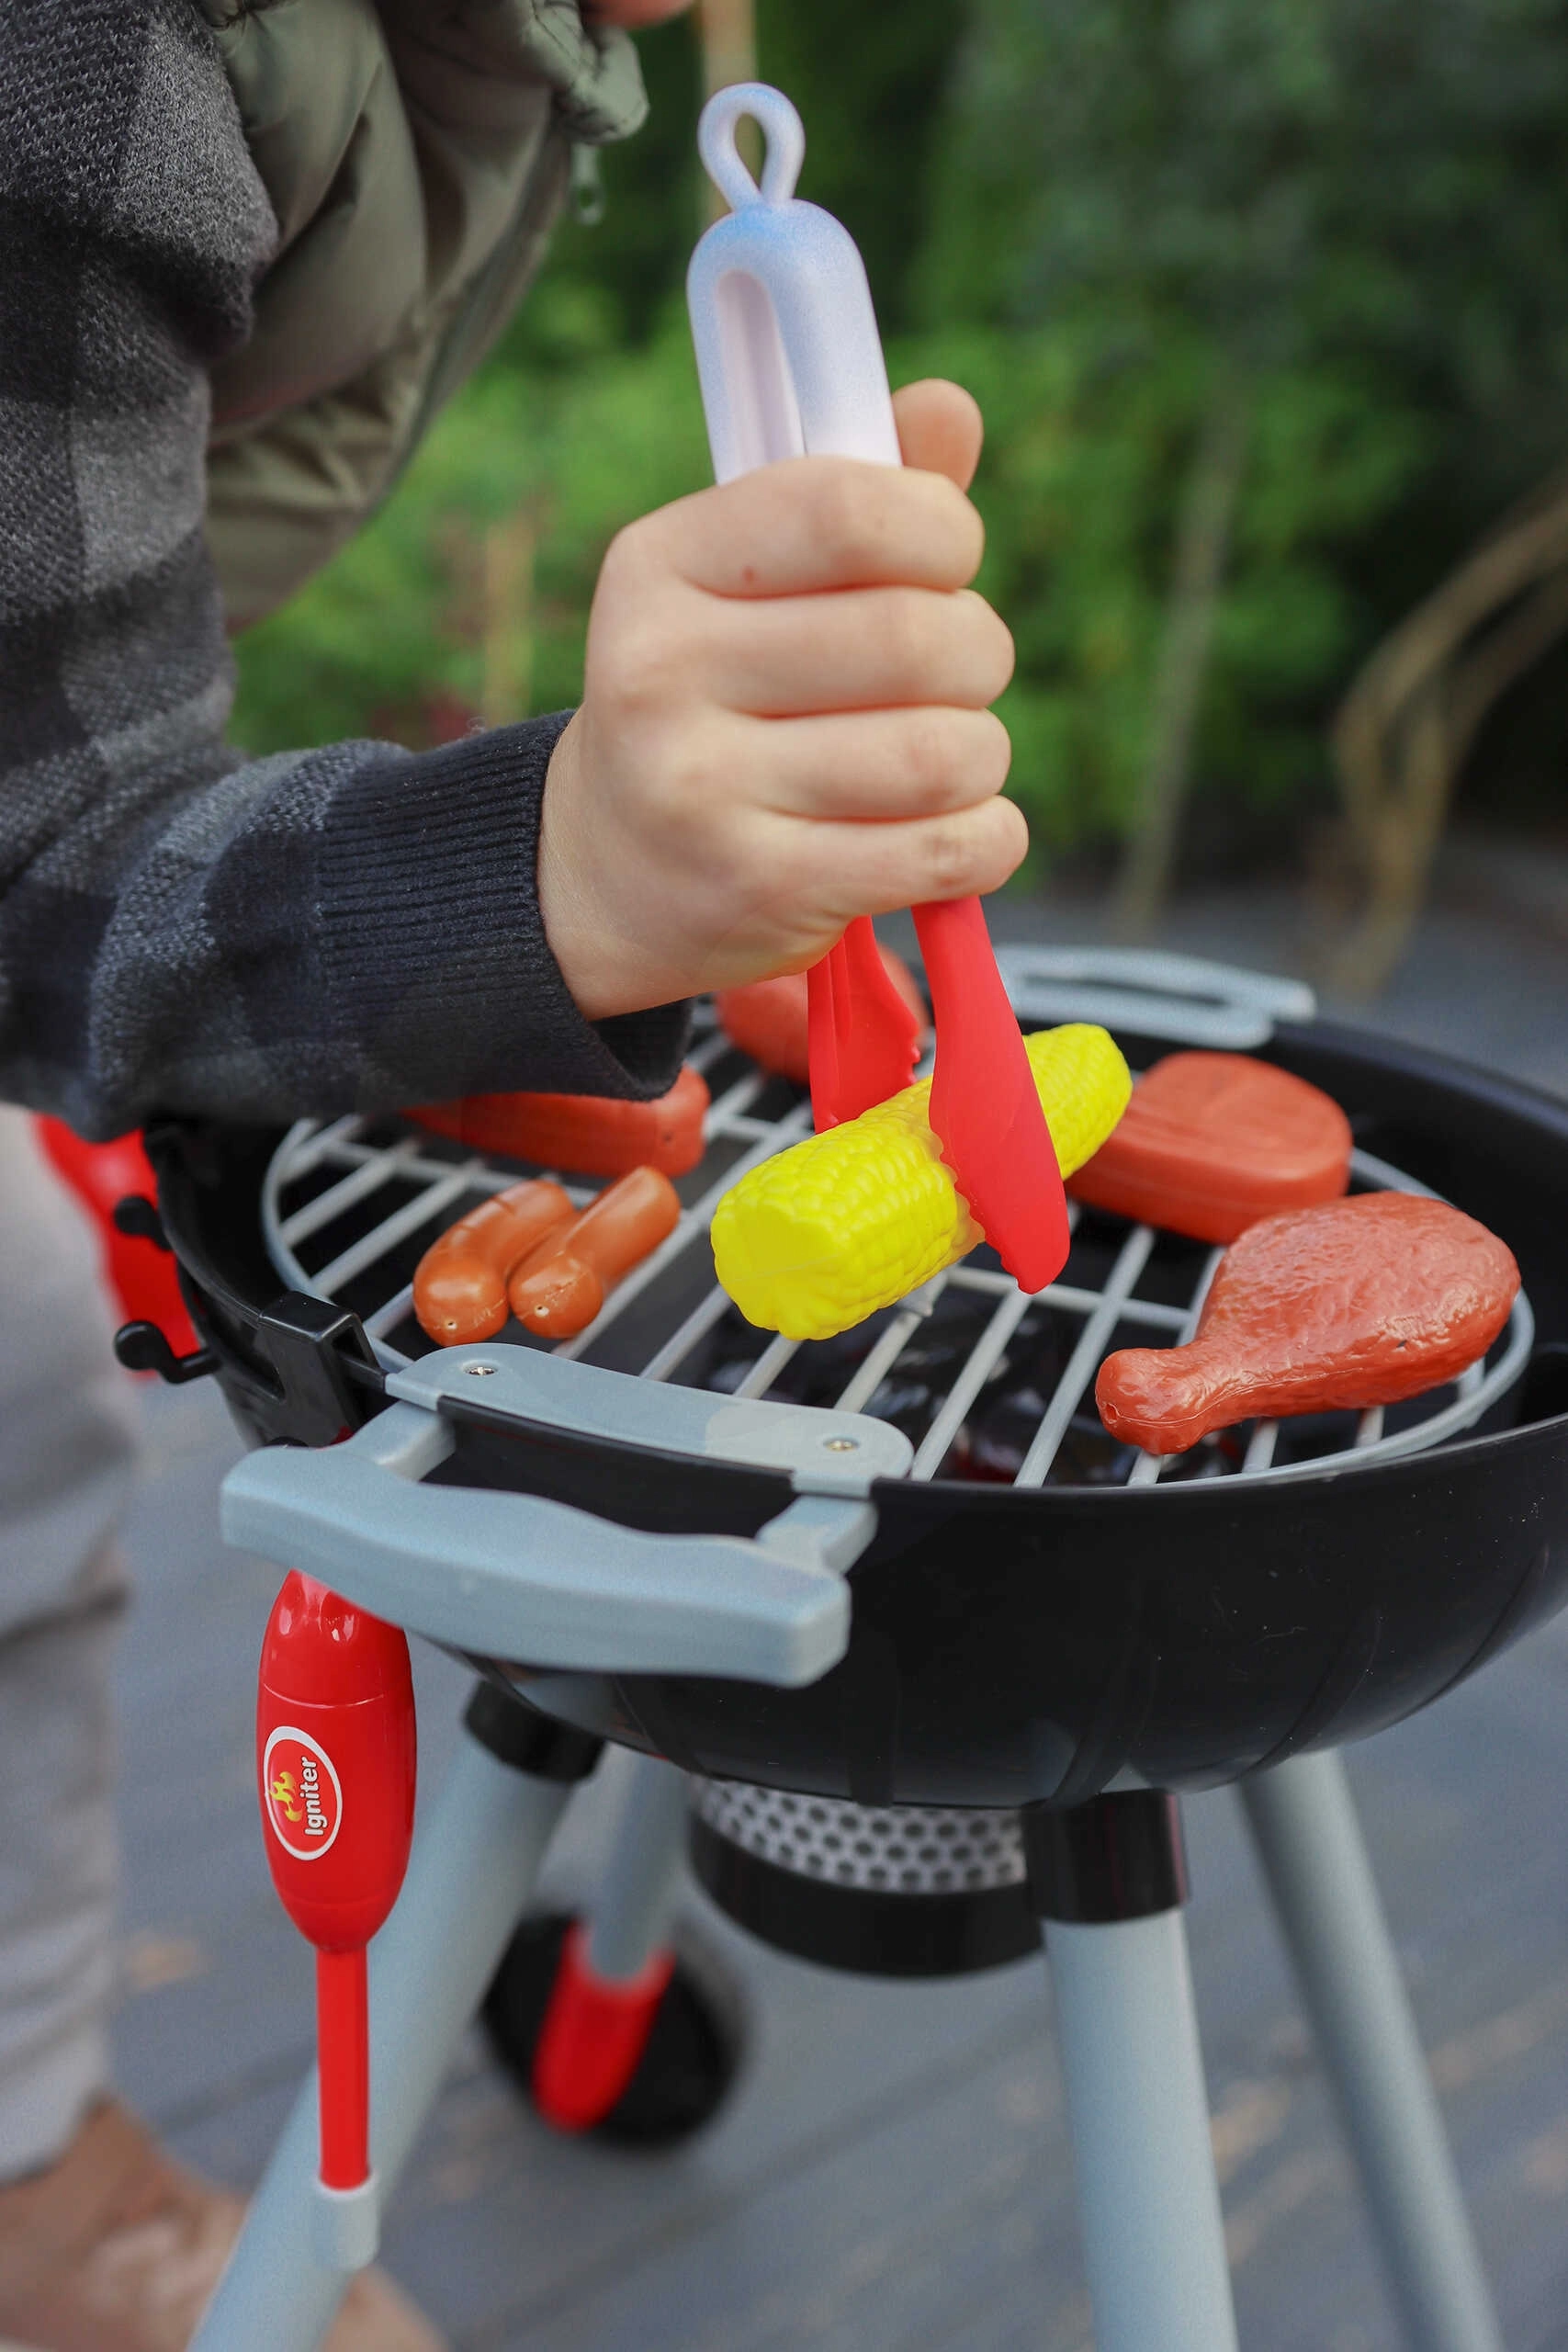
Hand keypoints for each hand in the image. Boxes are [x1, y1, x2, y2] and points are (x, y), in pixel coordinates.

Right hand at [537, 379, 1022, 1020]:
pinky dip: (986, 839)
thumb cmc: (717, 701)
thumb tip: (950, 407)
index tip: (946, 561)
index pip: (847, 509)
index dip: (940, 529)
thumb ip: (855, 497)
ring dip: (982, 757)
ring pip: (944, 753)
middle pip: (917, 638)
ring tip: (945, 761)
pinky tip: (955, 830)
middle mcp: (662, 673)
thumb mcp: (752, 586)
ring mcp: (702, 792)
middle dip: (977, 654)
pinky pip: (948, 851)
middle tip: (953, 677)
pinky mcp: (758, 890)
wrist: (610, 873)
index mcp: (661, 566)